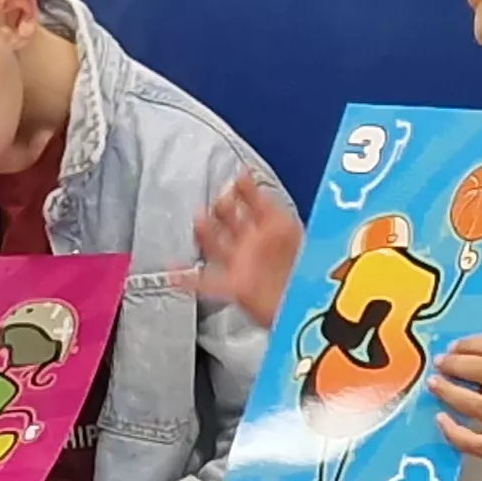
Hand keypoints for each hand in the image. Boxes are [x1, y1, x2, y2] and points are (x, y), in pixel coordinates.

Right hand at [183, 174, 301, 324]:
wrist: (306, 305)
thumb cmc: (307, 271)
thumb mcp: (289, 228)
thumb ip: (271, 206)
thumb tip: (248, 180)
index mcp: (272, 233)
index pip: (255, 206)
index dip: (246, 190)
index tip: (240, 175)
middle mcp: (255, 248)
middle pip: (232, 224)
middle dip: (223, 208)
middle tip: (218, 197)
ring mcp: (242, 267)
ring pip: (216, 247)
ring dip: (205, 233)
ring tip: (198, 220)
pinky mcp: (233, 288)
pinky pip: (204, 282)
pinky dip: (186, 278)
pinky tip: (173, 273)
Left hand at [429, 335, 481, 480]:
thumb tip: (477, 364)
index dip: (475, 344)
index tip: (457, 346)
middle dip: (458, 364)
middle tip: (441, 363)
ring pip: (478, 405)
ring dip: (450, 393)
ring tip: (435, 385)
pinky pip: (478, 442)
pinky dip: (455, 432)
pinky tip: (442, 422)